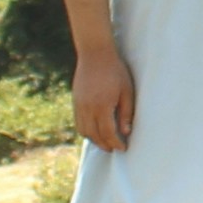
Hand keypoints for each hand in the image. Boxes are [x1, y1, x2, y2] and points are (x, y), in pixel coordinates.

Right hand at [71, 37, 137, 151]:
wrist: (95, 54)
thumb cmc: (115, 71)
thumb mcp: (126, 90)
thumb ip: (126, 112)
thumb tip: (126, 132)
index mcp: (102, 105)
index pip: (108, 133)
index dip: (116, 143)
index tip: (123, 148)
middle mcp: (88, 108)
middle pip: (95, 135)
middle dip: (105, 145)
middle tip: (114, 149)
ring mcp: (79, 105)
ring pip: (84, 131)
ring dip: (94, 140)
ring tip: (105, 143)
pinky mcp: (75, 102)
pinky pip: (78, 123)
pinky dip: (86, 131)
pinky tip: (95, 131)